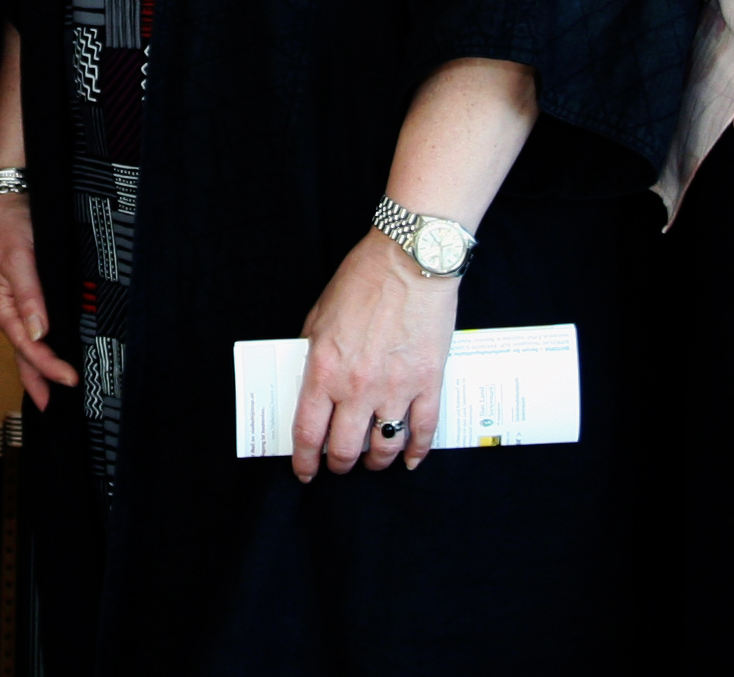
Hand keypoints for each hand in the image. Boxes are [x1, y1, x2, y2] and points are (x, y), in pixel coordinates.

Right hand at [0, 194, 79, 410]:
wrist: (10, 197)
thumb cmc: (9, 224)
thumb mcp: (17, 256)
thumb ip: (29, 295)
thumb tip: (38, 333)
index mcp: (2, 308)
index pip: (28, 347)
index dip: (49, 367)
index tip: (71, 380)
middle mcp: (9, 313)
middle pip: (25, 356)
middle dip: (40, 383)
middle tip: (59, 410)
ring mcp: (19, 307)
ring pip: (30, 348)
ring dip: (43, 371)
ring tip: (58, 396)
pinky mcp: (31, 297)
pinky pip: (37, 331)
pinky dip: (46, 350)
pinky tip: (57, 359)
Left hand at [293, 233, 456, 481]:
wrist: (408, 261)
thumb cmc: (361, 281)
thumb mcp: (318, 317)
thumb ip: (312, 354)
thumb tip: (308, 384)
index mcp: (324, 370)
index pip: (309, 432)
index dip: (305, 460)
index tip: (305, 472)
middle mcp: (358, 387)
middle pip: (346, 448)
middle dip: (340, 464)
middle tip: (340, 465)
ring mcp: (396, 388)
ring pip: (385, 447)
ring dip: (376, 461)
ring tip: (373, 461)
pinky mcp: (428, 382)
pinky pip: (424, 430)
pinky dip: (417, 451)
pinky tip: (411, 459)